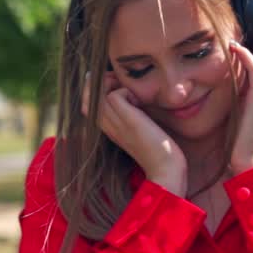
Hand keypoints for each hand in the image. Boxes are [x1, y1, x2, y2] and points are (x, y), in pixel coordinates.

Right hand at [81, 69, 187, 195]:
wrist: (166, 168)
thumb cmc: (158, 148)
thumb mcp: (139, 127)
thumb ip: (132, 113)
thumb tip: (132, 95)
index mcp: (108, 128)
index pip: (86, 105)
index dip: (96, 91)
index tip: (115, 88)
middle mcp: (107, 126)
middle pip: (86, 99)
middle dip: (99, 84)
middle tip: (120, 85)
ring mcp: (115, 124)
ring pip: (96, 94)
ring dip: (113, 85)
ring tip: (130, 93)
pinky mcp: (128, 121)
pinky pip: (114, 95)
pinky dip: (125, 91)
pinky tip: (138, 102)